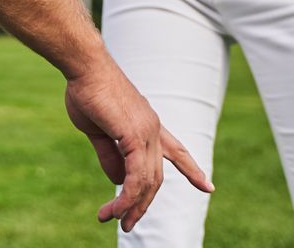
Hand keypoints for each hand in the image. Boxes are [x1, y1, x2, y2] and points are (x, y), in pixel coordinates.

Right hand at [63, 59, 212, 231]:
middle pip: (156, 177)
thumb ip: (110, 156)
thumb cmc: (89, 92)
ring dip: (130, 205)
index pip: (177, 151)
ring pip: (147, 181)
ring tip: (113, 220)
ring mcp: (147, 132)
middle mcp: (153, 129)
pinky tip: (116, 208)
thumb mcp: (100, 131)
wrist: (85, 67)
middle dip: (143, 204)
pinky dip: (126, 196)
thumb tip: (118, 181)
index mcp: (148, 125)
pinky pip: (135, 176)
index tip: (208, 187)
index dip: (192, 170)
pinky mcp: (134, 135)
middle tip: (127, 225)